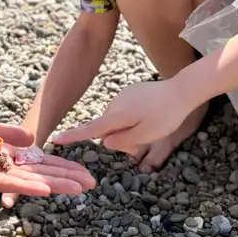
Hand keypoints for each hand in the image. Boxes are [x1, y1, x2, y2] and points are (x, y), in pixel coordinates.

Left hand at [0, 109, 95, 209]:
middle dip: (66, 179)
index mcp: (4, 157)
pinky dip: (26, 186)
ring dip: (54, 185)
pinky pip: (6, 182)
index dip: (63, 168)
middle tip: (92, 185)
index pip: (40, 164)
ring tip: (78, 190)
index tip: (85, 174)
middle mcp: (1, 169)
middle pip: (40, 175)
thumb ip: (6, 133)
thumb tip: (31, 140)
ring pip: (29, 182)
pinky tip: (45, 190)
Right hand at [53, 79, 197, 155]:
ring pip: (116, 122)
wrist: (182, 91)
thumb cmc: (166, 116)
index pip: (90, 129)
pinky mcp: (130, 94)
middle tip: (142, 146)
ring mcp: (122, 97)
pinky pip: (124, 113)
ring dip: (128, 131)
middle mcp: (115, 104)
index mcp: (117, 115)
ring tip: (150, 129)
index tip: (55, 139)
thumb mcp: (145, 135)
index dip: (73, 136)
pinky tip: (150, 117)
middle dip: (121, 140)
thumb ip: (122, 141)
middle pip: (107, 130)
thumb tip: (106, 140)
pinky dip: (132, 120)